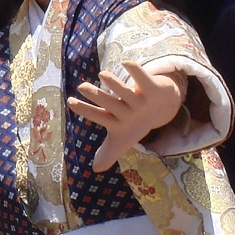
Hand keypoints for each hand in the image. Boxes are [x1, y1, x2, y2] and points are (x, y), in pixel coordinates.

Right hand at [69, 62, 185, 173]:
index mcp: (119, 123)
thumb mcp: (121, 139)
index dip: (85, 110)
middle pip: (111, 104)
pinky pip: (144, 80)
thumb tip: (96, 170)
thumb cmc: (136, 124)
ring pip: (127, 92)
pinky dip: (136, 71)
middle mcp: (130, 114)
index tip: (70, 102)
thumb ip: (108, 152)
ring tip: (103, 74)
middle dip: (97, 96)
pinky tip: (126, 63)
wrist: (164, 109)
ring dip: (116, 84)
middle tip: (82, 86)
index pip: (99, 117)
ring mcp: (141, 101)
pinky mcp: (153, 89)